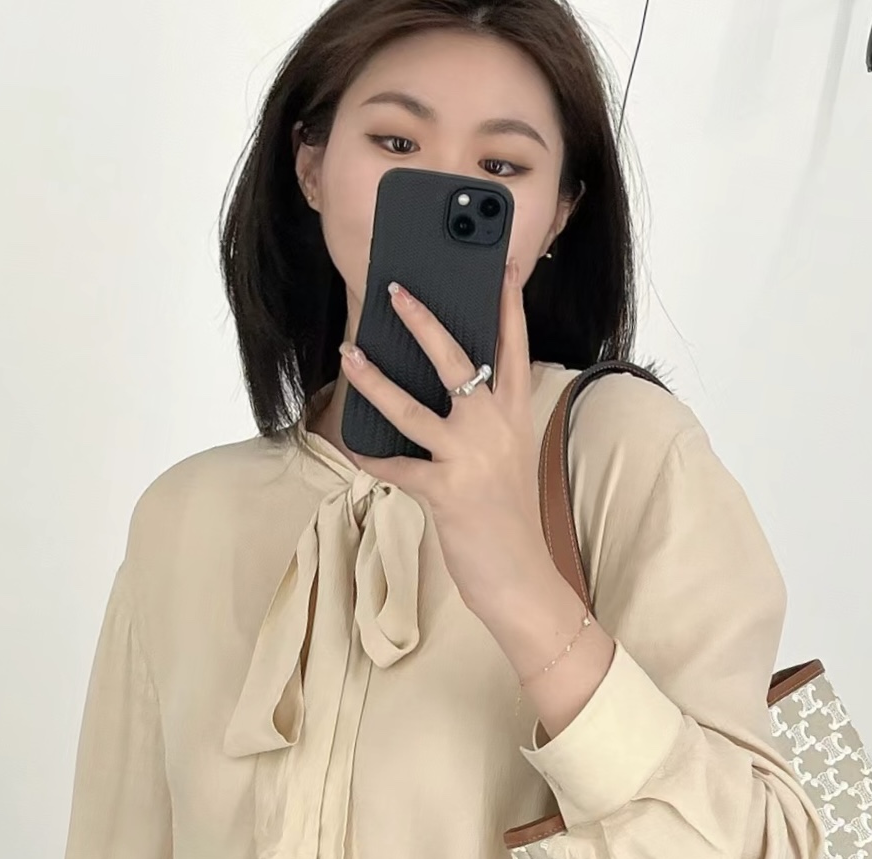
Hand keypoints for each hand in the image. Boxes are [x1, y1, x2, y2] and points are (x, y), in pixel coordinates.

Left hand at [338, 258, 556, 615]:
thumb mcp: (509, 461)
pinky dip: (374, 460)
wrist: (521, 577)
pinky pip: (398, 468)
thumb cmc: (509, 518)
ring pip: (414, 407)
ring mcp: (470, 459)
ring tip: (350, 352)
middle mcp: (495, 430)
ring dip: (376, 379)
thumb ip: (487, 425)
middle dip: (425, 322)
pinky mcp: (446, 493)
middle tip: (398, 291)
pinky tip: (356, 450)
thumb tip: (451, 396)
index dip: (509, 307)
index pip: (515, 350)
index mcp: (515, 418)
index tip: (502, 268)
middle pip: (459, 362)